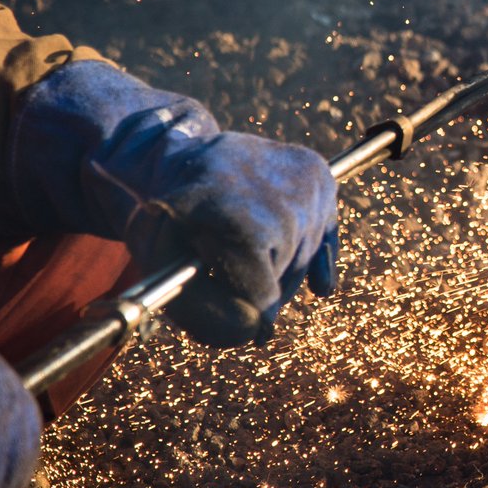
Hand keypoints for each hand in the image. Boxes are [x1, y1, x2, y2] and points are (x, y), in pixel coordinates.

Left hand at [9, 60, 340, 345]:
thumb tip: (257, 335)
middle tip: (240, 282)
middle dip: (266, 288)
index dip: (252, 313)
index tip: (249, 327)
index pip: (263, 290)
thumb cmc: (163, 217)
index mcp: (228, 210)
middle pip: (287, 273)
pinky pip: (327, 236)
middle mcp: (272, 190)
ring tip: (252, 256)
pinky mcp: (318, 173)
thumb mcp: (160, 262)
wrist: (178, 152)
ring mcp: (301, 179)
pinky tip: (319, 285)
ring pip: (308, 258)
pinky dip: (319, 258)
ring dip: (284, 270)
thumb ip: (201, 309)